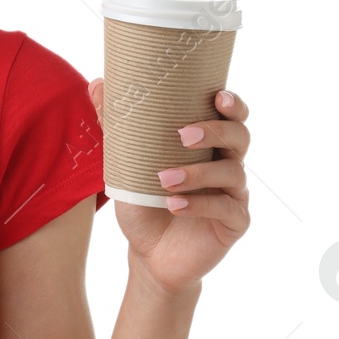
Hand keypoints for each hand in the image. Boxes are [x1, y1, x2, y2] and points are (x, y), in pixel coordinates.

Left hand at [86, 81, 250, 299]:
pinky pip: (227, 209)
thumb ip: (117, 127)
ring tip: (164, 179)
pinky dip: (199, 205)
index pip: (232, 116)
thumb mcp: (126, 166)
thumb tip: (97, 83)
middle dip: (215, 131)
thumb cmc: (144, 203)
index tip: (217, 96)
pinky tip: (175, 205)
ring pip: (232, 173)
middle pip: (240, 136)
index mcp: (208, 146)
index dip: (232, 104)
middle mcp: (227, 165)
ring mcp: (235, 194)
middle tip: (183, 135)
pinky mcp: (235, 223)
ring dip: (197, 173)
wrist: (149, 255)